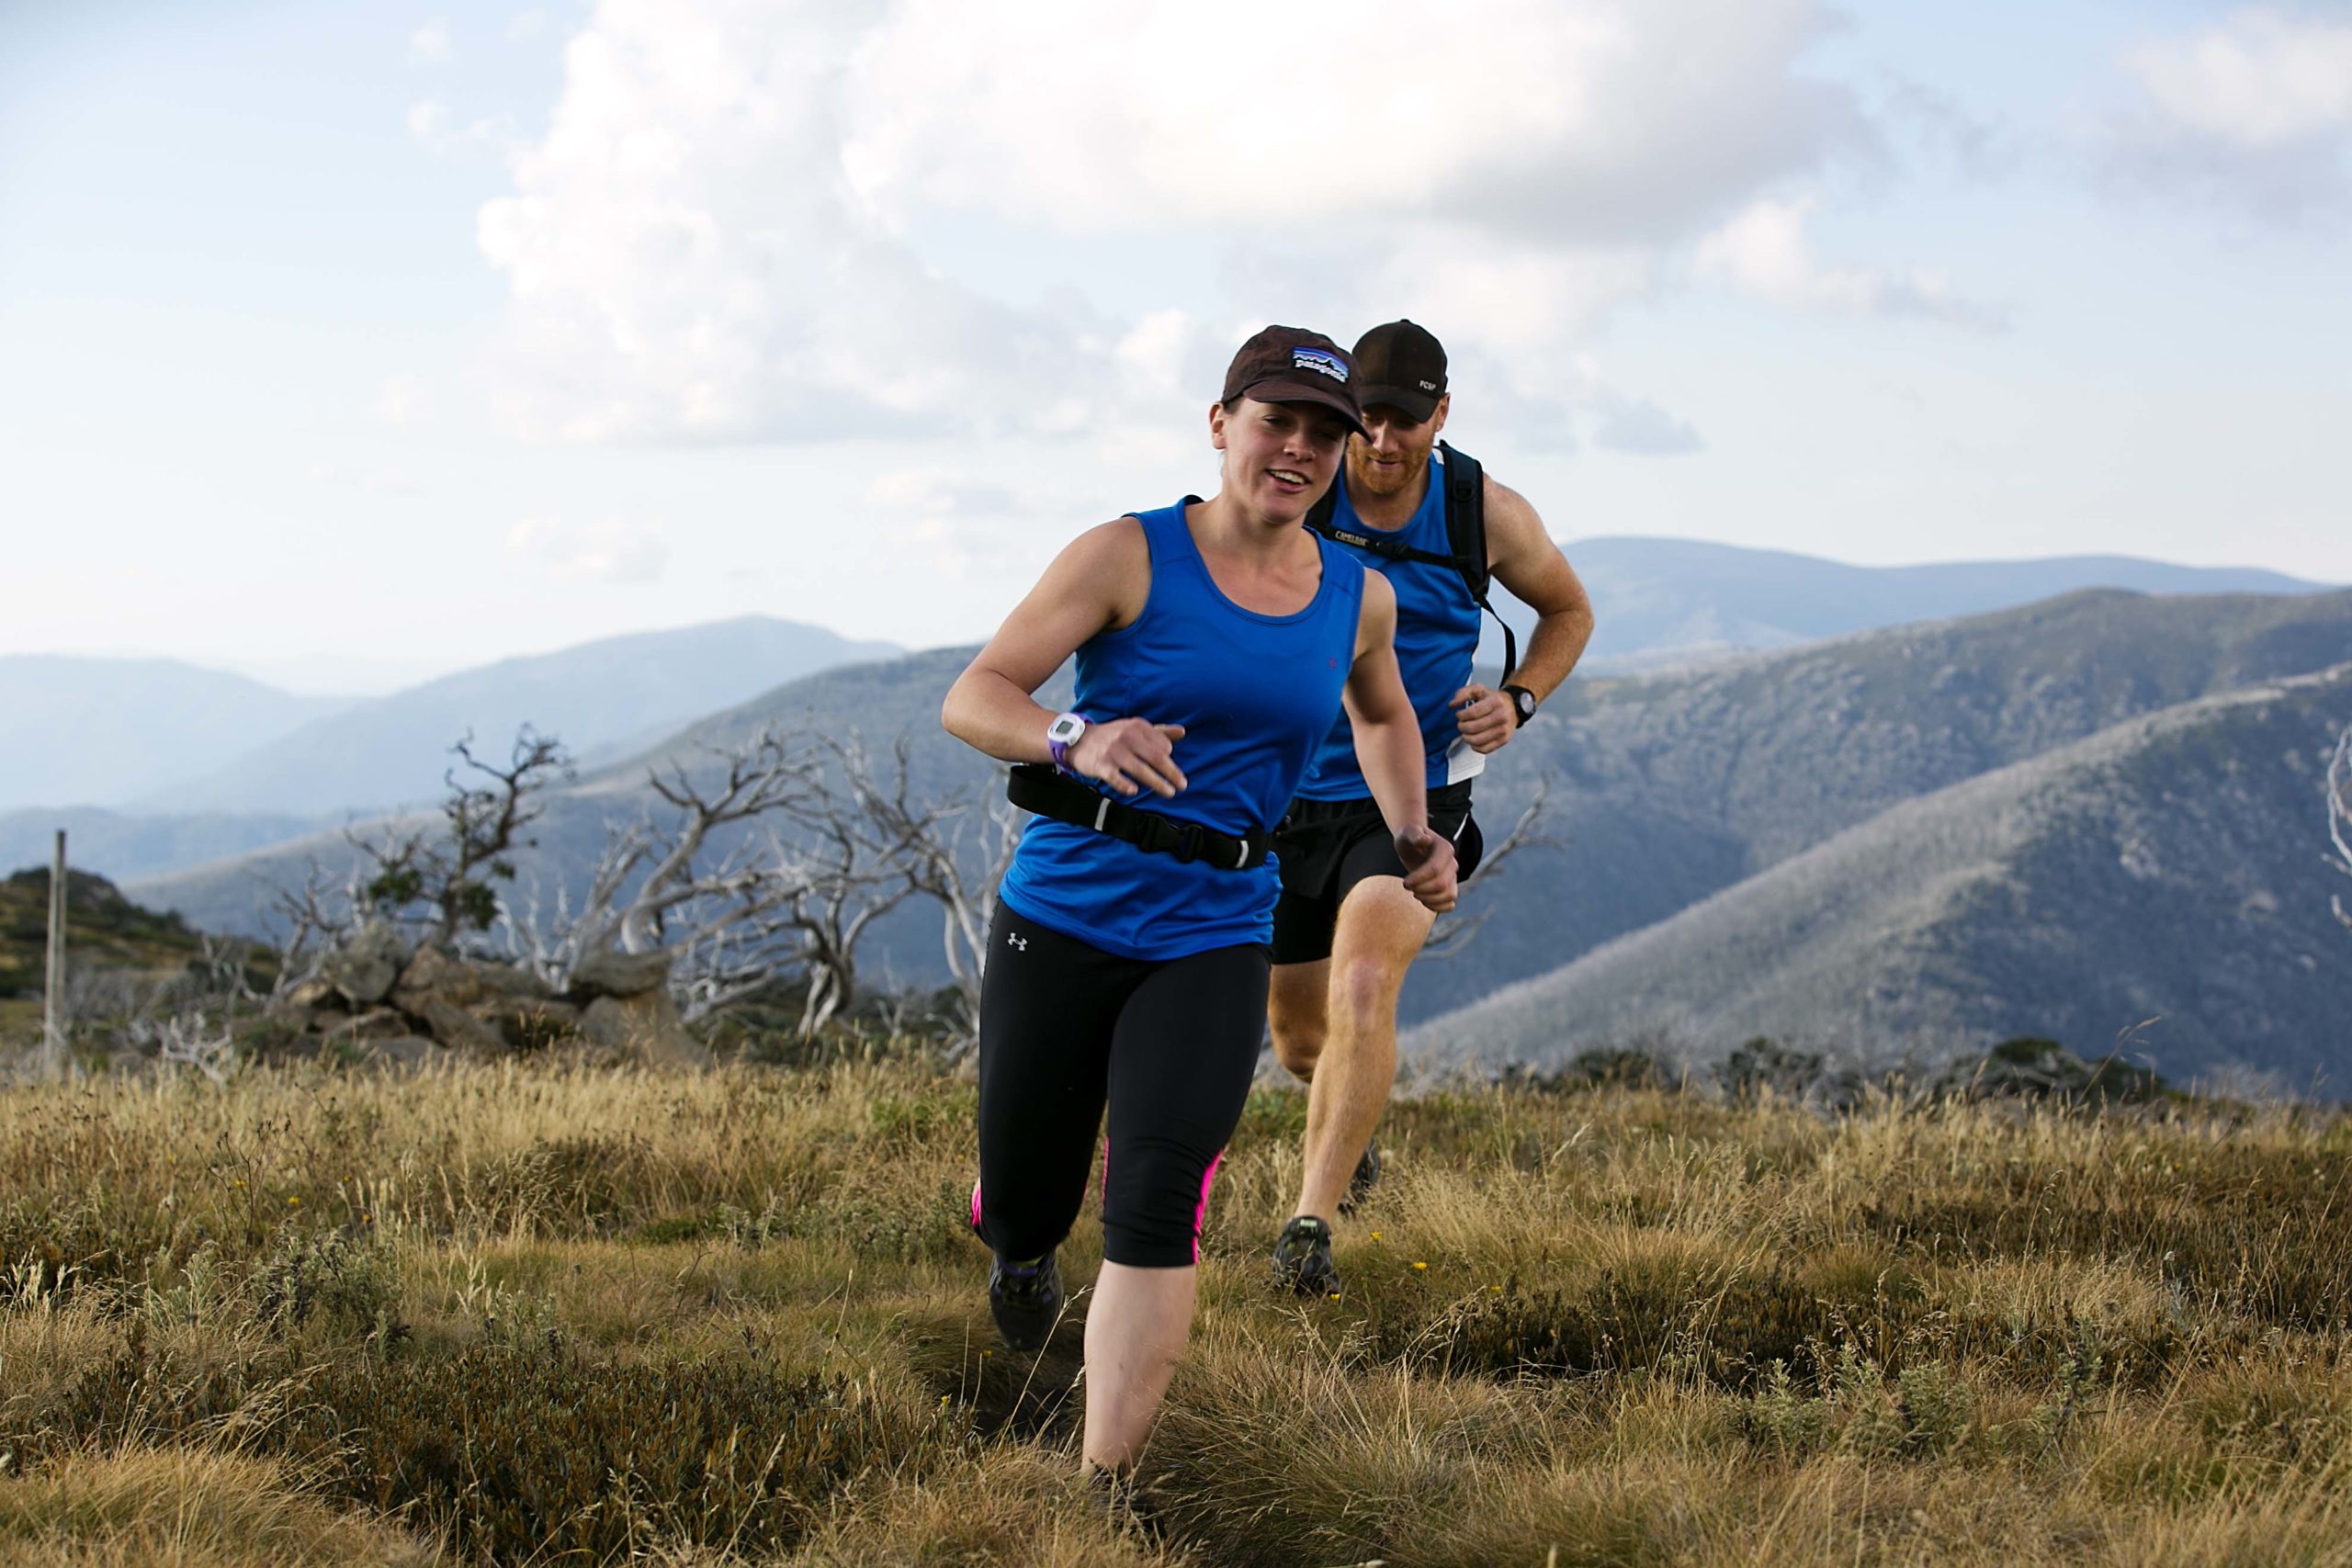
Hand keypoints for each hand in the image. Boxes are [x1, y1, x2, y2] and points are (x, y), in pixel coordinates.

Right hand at [1071, 719, 1186, 797]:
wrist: (1079, 739)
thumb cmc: (1113, 736)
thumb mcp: (1135, 728)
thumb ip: (1159, 731)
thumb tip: (1183, 731)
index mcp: (1138, 727)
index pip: (1163, 745)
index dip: (1170, 759)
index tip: (1169, 769)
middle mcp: (1127, 737)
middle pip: (1156, 757)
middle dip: (1172, 773)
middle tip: (1182, 786)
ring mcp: (1114, 752)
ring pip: (1140, 769)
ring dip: (1157, 783)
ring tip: (1169, 793)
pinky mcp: (1101, 765)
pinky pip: (1115, 777)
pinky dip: (1125, 785)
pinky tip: (1134, 791)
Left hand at [1394, 823, 1458, 912]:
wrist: (1413, 845)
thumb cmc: (1408, 839)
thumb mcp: (1407, 833)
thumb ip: (1414, 835)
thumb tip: (1425, 840)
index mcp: (1445, 849)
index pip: (1435, 869)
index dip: (1419, 879)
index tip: (1405, 882)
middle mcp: (1452, 863)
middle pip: (1442, 884)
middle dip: (1422, 890)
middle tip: (1407, 886)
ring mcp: (1453, 876)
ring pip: (1450, 895)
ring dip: (1430, 900)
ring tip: (1415, 893)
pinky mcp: (1449, 887)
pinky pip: (1450, 904)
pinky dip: (1437, 907)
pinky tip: (1423, 901)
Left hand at [1451, 684, 1515, 753]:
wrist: (1513, 707)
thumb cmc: (1493, 699)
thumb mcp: (1478, 689)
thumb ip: (1462, 693)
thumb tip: (1452, 705)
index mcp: (1495, 702)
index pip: (1472, 713)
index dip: (1461, 715)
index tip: (1459, 715)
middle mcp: (1501, 716)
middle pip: (1473, 728)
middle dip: (1462, 727)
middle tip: (1461, 724)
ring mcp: (1503, 730)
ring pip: (1477, 740)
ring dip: (1466, 737)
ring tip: (1466, 732)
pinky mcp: (1504, 740)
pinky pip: (1483, 749)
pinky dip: (1474, 746)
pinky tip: (1473, 738)